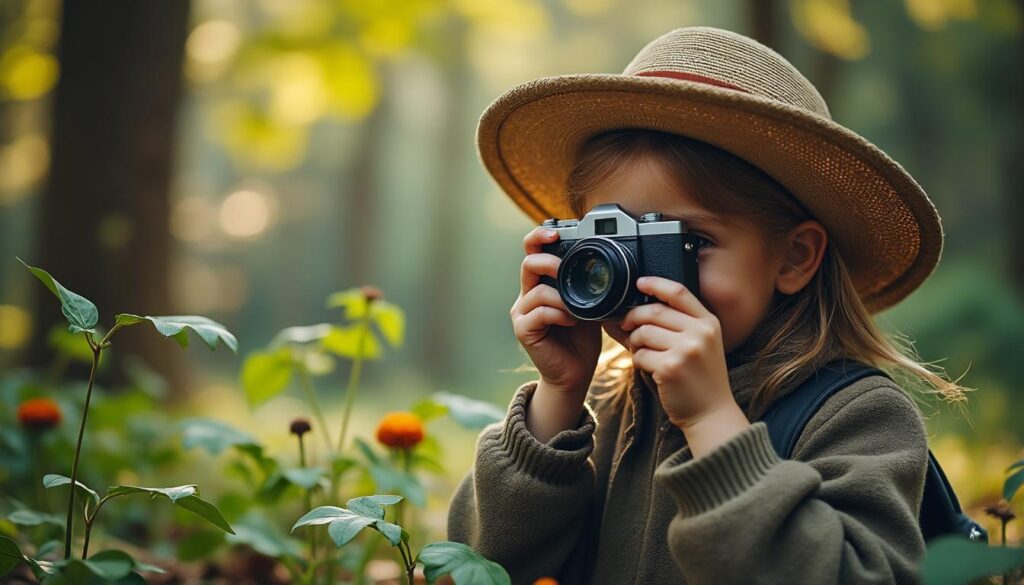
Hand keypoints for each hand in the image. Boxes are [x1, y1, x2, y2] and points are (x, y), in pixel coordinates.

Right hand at [510, 227, 602, 395]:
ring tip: (577, 309)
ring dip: (561, 297)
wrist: (575, 372)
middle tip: (566, 270)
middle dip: (549, 261)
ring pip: (536, 290)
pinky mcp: (524, 330)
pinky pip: (539, 313)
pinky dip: (559, 313)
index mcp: (542, 284)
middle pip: (528, 264)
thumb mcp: (589, 304)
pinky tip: (571, 320)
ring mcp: (522, 313)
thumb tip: (606, 262)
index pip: (532, 252)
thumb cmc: (581, 338)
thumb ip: (587, 284)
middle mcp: (527, 295)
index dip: (539, 237)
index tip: (555, 232)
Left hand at [618, 276, 734, 428]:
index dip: (656, 284)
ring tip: (642, 352)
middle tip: (625, 325)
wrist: (711, 413)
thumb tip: (631, 309)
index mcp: (708, 323)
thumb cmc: (700, 379)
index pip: (679, 292)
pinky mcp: (669, 368)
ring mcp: (686, 350)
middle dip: (633, 317)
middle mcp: (700, 333)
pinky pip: (639, 355)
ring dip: (634, 343)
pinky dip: (637, 361)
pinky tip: (648, 368)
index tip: (640, 283)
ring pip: (643, 333)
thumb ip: (674, 325)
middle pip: (653, 312)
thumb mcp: (699, 345)